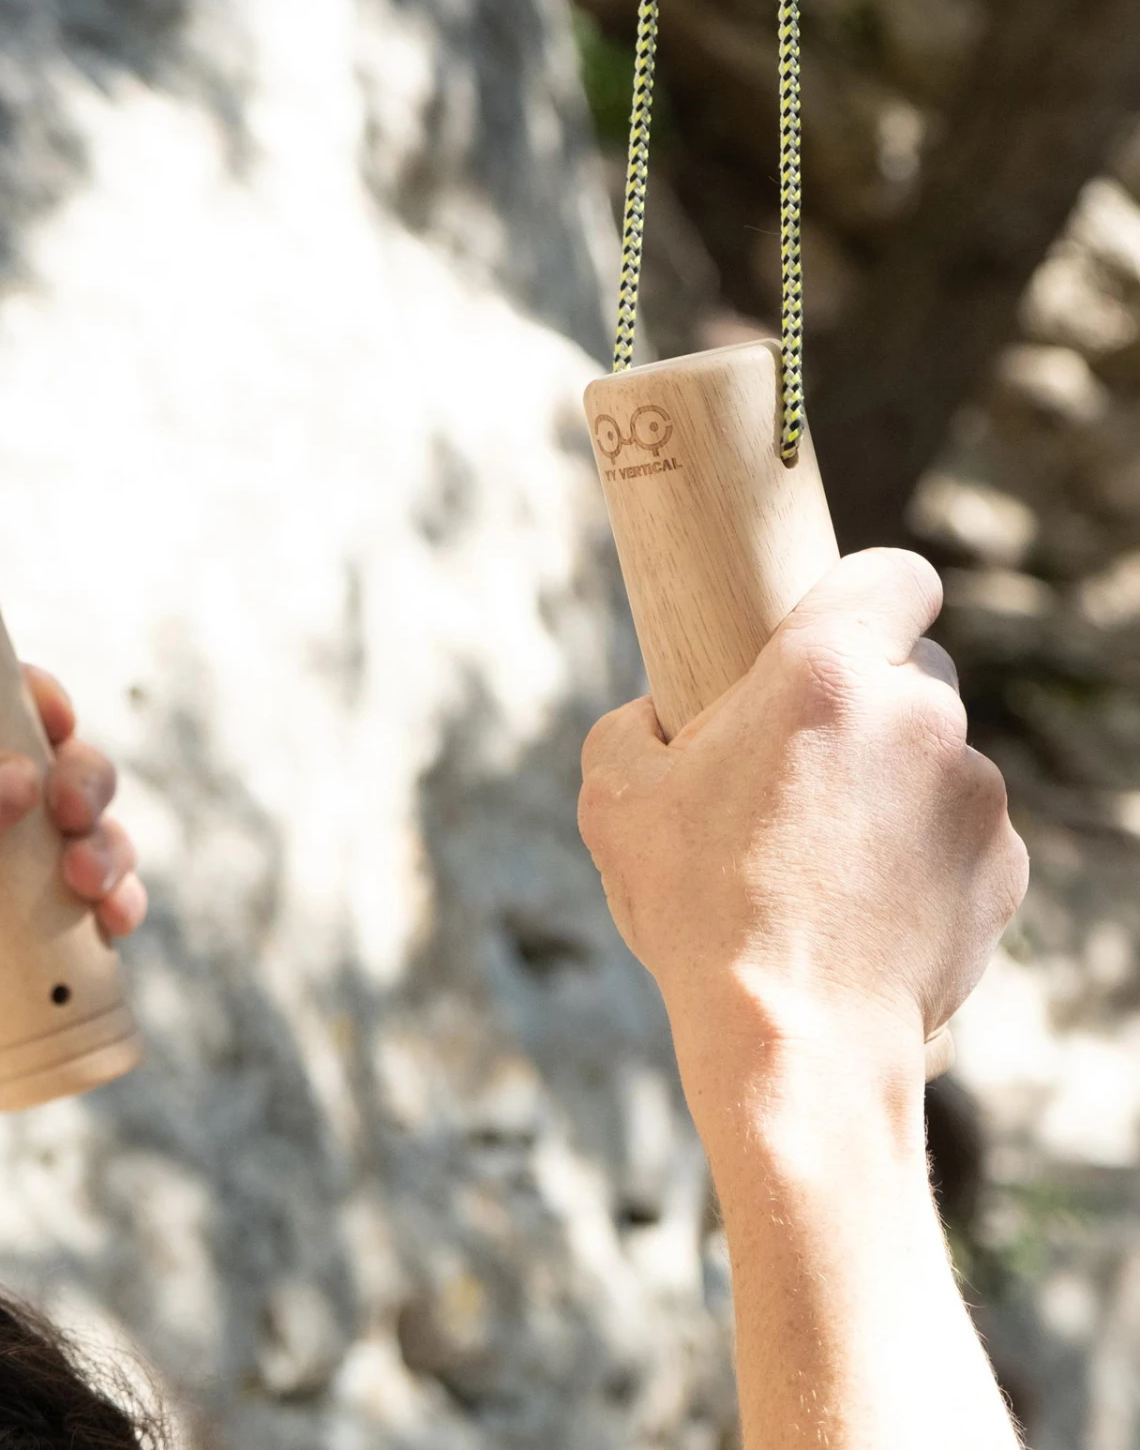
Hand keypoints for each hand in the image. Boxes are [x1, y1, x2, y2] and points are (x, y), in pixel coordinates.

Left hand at [0, 665, 146, 1108]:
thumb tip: (17, 780)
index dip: (33, 698)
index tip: (55, 717)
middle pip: (61, 761)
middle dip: (86, 778)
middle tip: (73, 814)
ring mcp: (23, 867)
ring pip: (97, 824)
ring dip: (110, 844)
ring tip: (89, 885)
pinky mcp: (56, 921)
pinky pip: (113, 892)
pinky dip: (124, 898)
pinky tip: (114, 920)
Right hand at [578, 549, 1027, 1102]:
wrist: (793, 1043)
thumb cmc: (697, 911)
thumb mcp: (614, 798)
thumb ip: (635, 723)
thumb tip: (660, 714)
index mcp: (823, 675)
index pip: (894, 575)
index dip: (867, 593)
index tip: (837, 628)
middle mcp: (920, 716)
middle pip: (914, 670)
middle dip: (863, 704)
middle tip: (796, 769)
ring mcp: (976, 793)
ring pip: (937, 755)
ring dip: (890, 785)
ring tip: (822, 861)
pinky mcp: (1005, 866)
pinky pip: (963, 831)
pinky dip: (925, 852)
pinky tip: (867, 904)